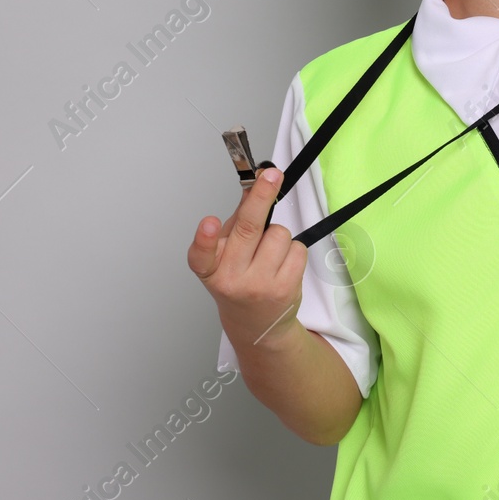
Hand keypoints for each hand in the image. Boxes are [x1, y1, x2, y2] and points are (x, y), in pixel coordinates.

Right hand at [187, 165, 307, 353]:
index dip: (205, 238)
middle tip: (271, 174)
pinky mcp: (286, 288)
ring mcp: (260, 286)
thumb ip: (236, 222)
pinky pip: (297, 248)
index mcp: (211, 270)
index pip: (201, 255)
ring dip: (278, 236)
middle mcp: (232, 279)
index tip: (209, 221)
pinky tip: (281, 264)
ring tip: (269, 255)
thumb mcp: (227, 253)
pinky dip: (292, 250)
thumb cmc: (239, 281)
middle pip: (248, 230)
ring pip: (279, 234)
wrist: (256, 325)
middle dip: (261, 197)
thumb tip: (254, 187)